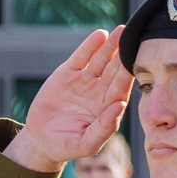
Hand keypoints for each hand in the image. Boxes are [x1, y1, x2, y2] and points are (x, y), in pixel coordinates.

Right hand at [4, 28, 133, 170]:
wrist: (41, 140)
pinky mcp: (68, 74)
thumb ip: (104, 128)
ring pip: (101, 60)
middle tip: (133, 39)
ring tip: (120, 31)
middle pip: (114, 71)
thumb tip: (120, 105)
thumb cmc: (67, 146)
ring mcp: (85, 81)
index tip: (135, 63)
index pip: (121, 89)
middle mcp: (100, 92)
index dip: (128, 75)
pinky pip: (82, 57)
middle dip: (123, 56)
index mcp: (108, 108)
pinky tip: (100, 35)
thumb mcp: (87, 143)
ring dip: (110, 46)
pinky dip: (90, 46)